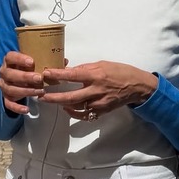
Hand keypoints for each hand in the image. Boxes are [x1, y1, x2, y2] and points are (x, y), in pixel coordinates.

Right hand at [0, 51, 45, 114]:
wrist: (15, 80)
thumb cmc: (26, 69)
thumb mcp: (34, 63)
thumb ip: (47, 61)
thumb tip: (64, 61)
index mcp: (10, 61)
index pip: (10, 57)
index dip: (20, 59)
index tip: (32, 62)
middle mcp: (4, 72)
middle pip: (10, 74)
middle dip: (25, 77)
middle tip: (39, 78)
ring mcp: (4, 86)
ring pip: (10, 89)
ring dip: (25, 91)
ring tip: (39, 92)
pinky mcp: (5, 98)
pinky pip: (9, 104)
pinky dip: (17, 107)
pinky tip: (26, 109)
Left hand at [40, 61, 157, 119]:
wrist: (137, 85)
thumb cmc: (119, 71)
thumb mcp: (101, 64)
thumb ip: (85, 69)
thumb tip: (69, 71)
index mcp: (95, 75)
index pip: (73, 75)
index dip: (58, 75)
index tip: (46, 74)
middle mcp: (96, 90)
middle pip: (71, 96)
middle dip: (54, 97)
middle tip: (41, 96)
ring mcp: (99, 103)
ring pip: (76, 107)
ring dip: (61, 104)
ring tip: (50, 100)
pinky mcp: (102, 111)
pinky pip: (85, 115)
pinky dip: (74, 113)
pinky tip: (67, 108)